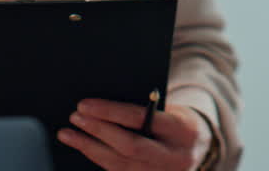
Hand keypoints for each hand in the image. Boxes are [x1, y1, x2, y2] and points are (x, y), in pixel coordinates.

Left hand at [59, 99, 210, 170]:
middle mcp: (174, 157)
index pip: (141, 120)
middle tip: (75, 117)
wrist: (199, 147)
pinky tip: (84, 147)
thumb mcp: (171, 109)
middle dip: (98, 131)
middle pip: (128, 147)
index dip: (110, 112)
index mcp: (182, 130)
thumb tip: (104, 105)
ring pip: (119, 165)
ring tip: (68, 133)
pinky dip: (98, 158)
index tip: (85, 105)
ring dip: (89, 148)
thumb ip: (146, 109)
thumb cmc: (178, 121)